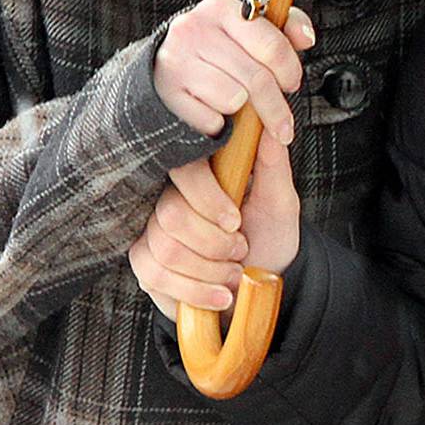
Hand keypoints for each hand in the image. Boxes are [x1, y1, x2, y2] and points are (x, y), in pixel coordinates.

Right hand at [129, 131, 302, 319]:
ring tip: (234, 273)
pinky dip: (196, 292)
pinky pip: (156, 276)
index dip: (208, 201)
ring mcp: (152, 232)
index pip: (184, 172)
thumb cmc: (268, 238)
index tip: (236, 223)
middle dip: (215, 245)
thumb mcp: (280, 204)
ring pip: (166, 251)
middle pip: (172, 217)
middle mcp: (169, 199)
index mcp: (201, 176)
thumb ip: (273, 166)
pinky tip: (219, 295)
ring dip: (211, 271)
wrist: (259, 286)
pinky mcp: (145, 264)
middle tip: (241, 251)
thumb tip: (269, 129)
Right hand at [153, 0, 315, 141]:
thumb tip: (306, 36)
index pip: (272, 45)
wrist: (162, 70)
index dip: (289, 70)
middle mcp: (194, 29)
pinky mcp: (166, 92)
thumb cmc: (213, 51)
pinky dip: (217, 126)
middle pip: (257, 79)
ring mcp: (176, 61)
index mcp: (220, 9)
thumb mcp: (247, 31)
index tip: (291, 83)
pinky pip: (210, 120)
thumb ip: (282, 30)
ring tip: (237, 107)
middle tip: (282, 121)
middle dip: (276, 107)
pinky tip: (213, 112)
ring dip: (242, 112)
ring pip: (234, 99)